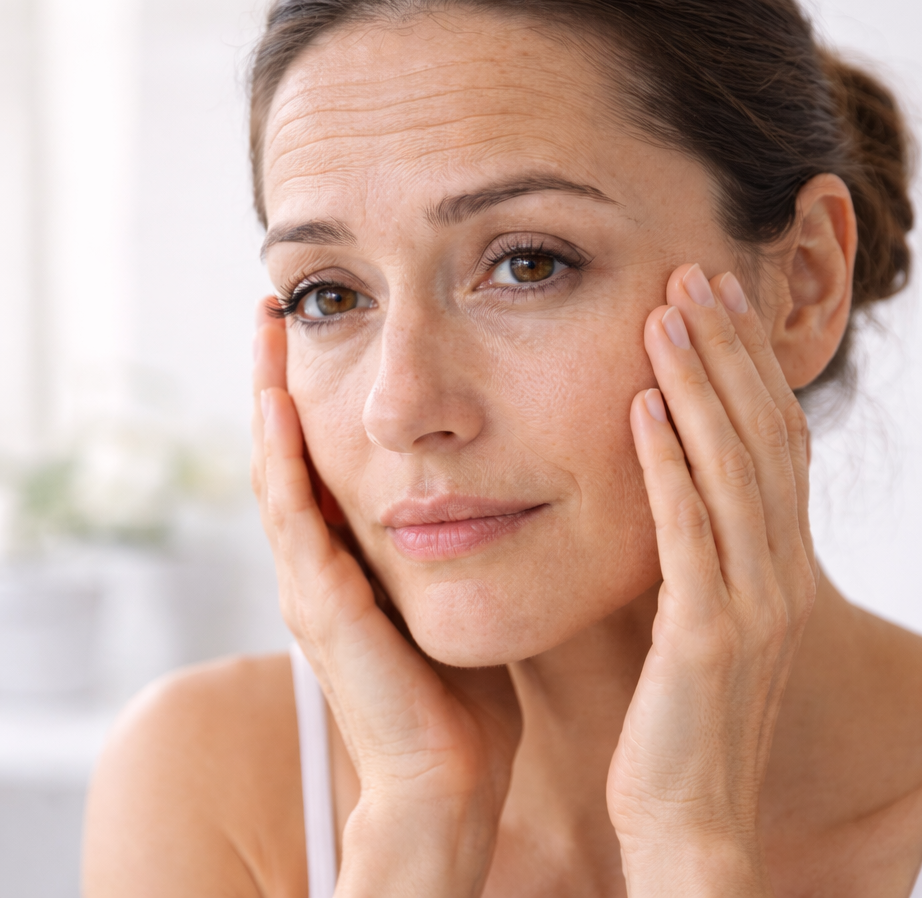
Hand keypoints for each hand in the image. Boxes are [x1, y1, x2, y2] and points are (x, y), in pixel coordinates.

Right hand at [250, 299, 520, 897]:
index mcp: (353, 557)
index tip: (328, 326)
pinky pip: (294, 521)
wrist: (450, 774)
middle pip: (289, 451)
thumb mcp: (459, 595)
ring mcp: (311, 584)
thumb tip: (493, 489)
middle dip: (281, 377)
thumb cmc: (464, 690)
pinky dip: (282, 462)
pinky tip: (279, 405)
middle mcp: (321, 563)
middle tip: (279, 305)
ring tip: (270, 327)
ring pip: (278, 472)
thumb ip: (459, 544)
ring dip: (270, 398)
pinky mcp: (320, 609)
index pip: (323, 457)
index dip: (317, 393)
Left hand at [606, 265, 815, 896]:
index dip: (750, 363)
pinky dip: (666, 464)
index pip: (773, 437)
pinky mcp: (706, 636)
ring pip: (731, 468)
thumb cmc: (681, 710)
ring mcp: (751, 602)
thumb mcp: (702, 610)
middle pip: (762, 434)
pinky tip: (637, 407)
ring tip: (666, 316)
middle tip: (696, 274)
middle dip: (729, 350)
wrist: (689, 815)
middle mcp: (779, 571)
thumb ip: (697, 543)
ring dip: (698, 385)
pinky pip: (688, 533)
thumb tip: (665, 468)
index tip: (718, 295)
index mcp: (778, 560)